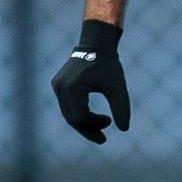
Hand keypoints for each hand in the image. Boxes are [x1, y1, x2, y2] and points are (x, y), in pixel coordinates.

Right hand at [51, 20, 129, 143]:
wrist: (96, 43)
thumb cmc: (109, 64)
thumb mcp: (118, 87)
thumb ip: (121, 108)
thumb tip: (125, 129)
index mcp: (72, 89)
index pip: (79, 118)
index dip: (94, 127)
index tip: (109, 124)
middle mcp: (60, 89)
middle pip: (72, 119)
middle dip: (88, 129)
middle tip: (103, 138)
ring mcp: (57, 87)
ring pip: (69, 114)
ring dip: (84, 123)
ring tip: (102, 126)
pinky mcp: (59, 85)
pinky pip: (68, 106)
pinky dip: (80, 113)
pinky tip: (93, 117)